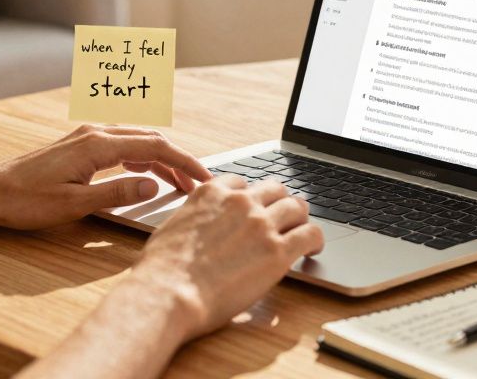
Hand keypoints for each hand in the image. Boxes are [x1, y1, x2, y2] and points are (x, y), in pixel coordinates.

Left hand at [0, 124, 211, 229]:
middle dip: (178, 161)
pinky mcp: (78, 147)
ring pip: (136, 142)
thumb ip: (117, 193)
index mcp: (97, 145)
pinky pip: (120, 147)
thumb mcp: (74, 204)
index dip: (184, 162)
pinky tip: (145, 176)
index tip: (204, 178)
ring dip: (160, 161)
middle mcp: (94, 134)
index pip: (155, 147)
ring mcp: (85, 138)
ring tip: (177, 185)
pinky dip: (141, 159)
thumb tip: (153, 186)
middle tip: (197, 185)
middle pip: (150, 140)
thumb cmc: (25, 200)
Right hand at [124, 176, 325, 342]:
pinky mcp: (277, 251)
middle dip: (280, 203)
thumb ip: (192, 219)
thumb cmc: (161, 270)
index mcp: (212, 193)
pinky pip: (310, 234)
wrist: (168, 292)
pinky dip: (315, 239)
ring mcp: (261, 224)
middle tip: (284, 218)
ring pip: (297, 207)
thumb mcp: (171, 228)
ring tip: (302, 232)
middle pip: (275, 190)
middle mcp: (240, 202)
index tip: (254, 208)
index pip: (243, 183)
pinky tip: (312, 249)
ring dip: (301, 218)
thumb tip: (195, 228)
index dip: (251, 197)